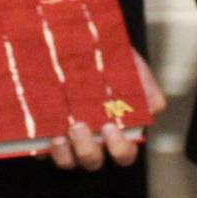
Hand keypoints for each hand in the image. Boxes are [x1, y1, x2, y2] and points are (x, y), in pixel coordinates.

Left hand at [47, 52, 167, 169]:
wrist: (68, 36)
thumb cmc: (103, 55)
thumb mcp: (129, 62)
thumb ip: (144, 83)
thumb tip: (155, 107)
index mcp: (116, 128)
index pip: (123, 153)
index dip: (119, 148)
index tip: (110, 127)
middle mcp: (91, 138)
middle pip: (93, 161)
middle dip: (88, 150)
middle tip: (81, 126)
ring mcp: (66, 139)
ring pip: (68, 161)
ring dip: (65, 153)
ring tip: (62, 129)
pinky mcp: (43, 134)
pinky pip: (41, 152)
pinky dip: (44, 147)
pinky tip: (46, 130)